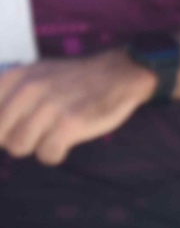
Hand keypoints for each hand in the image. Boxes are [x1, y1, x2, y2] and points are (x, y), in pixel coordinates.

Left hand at [0, 50, 156, 165]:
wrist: (119, 74)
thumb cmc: (75, 79)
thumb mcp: (35, 73)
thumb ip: (9, 92)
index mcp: (16, 77)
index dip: (2, 128)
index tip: (15, 128)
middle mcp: (28, 90)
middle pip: (1, 136)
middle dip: (14, 140)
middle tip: (36, 132)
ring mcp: (49, 107)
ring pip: (19, 147)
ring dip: (36, 146)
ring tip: (52, 135)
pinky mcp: (70, 124)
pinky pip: (47, 154)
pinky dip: (55, 154)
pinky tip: (64, 143)